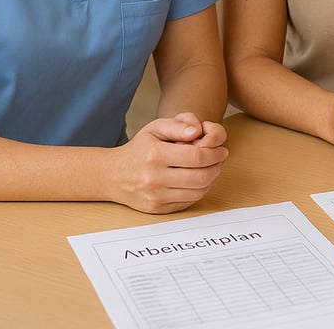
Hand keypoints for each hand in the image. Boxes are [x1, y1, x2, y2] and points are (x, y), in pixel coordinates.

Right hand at [111, 113, 228, 213]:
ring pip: (198, 192)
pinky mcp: (158, 209)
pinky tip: (201, 180)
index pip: (198, 157)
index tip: (222, 150)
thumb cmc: (138, 149)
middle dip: (218, 167)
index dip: (215, 154)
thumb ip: (178, 125)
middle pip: (201, 177)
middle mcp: (155, 178)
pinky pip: (188, 202)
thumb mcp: (155, 128)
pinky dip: (200, 191)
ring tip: (213, 169)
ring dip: (212, 180)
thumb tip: (197, 130)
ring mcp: (156, 196)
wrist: (112, 175)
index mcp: (156, 155)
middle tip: (221, 159)